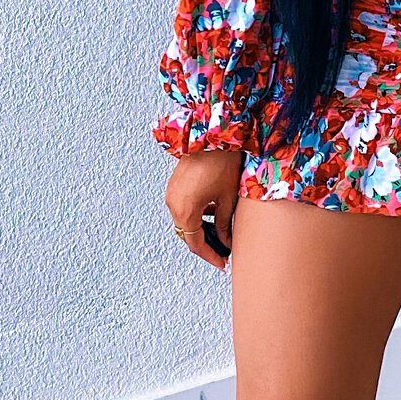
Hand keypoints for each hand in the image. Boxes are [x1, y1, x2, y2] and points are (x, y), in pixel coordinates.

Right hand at [165, 148, 241, 269]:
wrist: (211, 135)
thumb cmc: (221, 164)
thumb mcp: (228, 199)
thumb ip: (225, 224)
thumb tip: (227, 242)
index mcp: (185, 211)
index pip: (196, 244)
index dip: (210, 256)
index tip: (223, 264)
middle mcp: (173, 204)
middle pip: (188, 234)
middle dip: (206, 245)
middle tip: (224, 252)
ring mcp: (172, 194)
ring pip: (185, 222)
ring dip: (202, 230)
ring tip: (222, 235)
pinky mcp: (175, 186)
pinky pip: (183, 209)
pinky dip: (197, 216)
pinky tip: (214, 214)